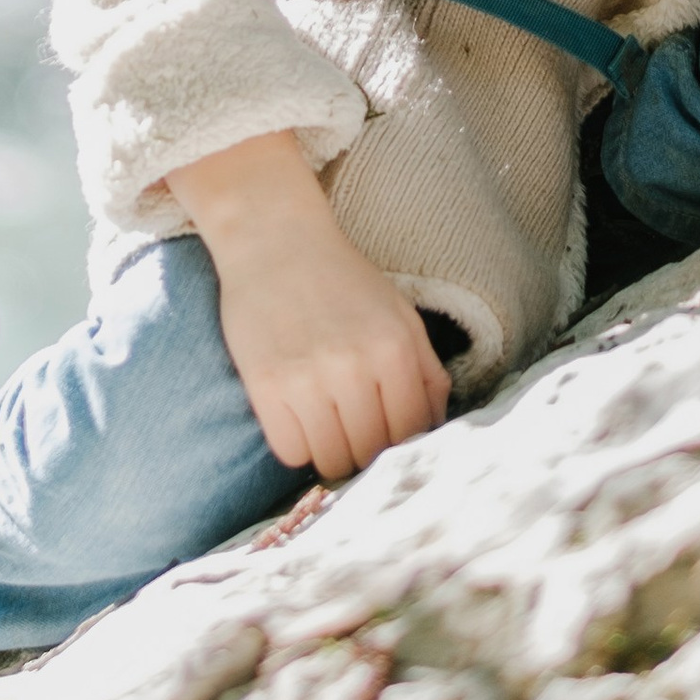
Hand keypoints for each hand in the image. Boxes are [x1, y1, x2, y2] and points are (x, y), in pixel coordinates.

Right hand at [167, 131, 450, 480]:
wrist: (274, 239)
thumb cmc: (342, 279)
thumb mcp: (399, 314)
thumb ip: (426, 371)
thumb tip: (434, 428)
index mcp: (394, 348)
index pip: (411, 432)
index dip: (402, 444)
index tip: (388, 437)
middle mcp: (353, 367)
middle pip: (371, 453)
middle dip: (368, 452)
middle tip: (356, 431)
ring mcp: (306, 379)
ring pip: (332, 460)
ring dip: (333, 452)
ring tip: (328, 425)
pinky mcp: (265, 387)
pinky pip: (290, 452)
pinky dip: (298, 446)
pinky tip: (300, 418)